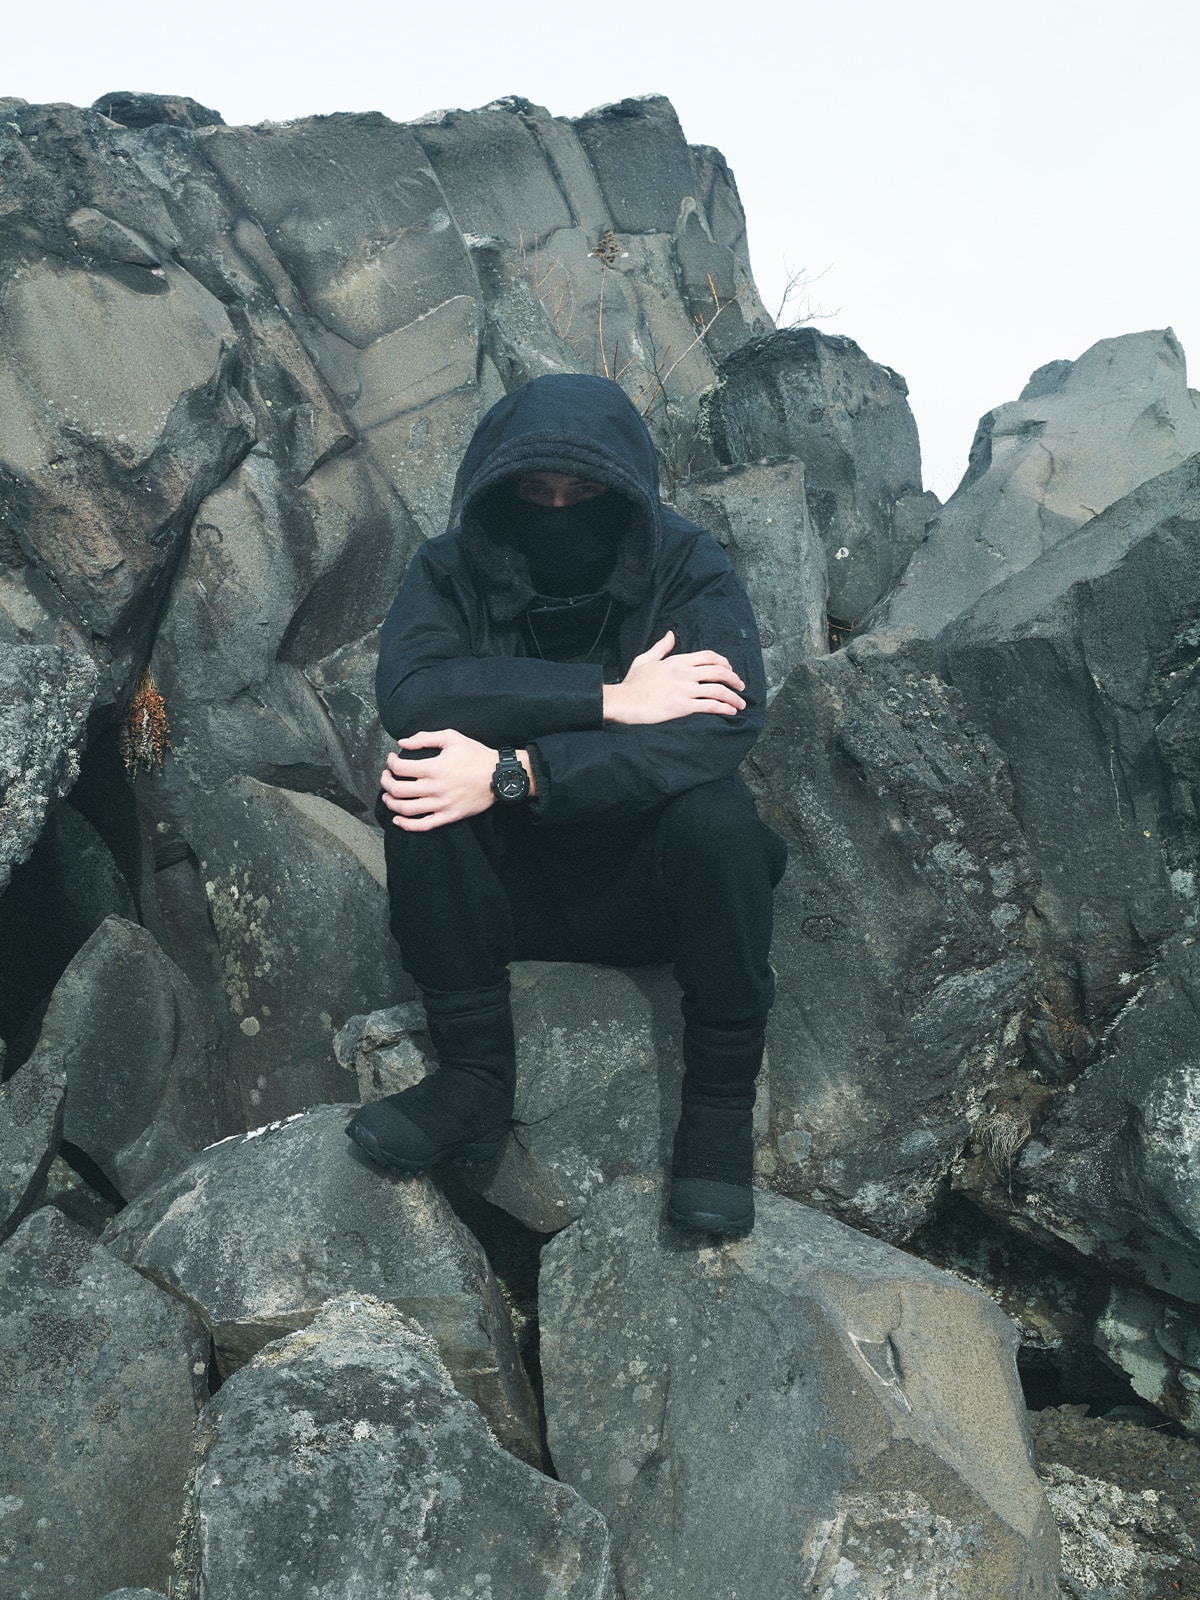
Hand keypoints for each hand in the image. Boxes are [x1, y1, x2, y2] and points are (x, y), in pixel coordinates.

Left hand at [380, 730, 524, 832]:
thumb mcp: (452, 738)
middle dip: (385, 782)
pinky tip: (398, 821)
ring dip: (391, 803)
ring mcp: (440, 805)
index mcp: (433, 768)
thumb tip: (403, 742)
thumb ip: (425, 738)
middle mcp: (434, 788)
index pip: (399, 768)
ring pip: (405, 809)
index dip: (390, 763)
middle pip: (397, 790)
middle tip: (386, 776)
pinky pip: (423, 825)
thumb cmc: (476, 755)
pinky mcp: (448, 816)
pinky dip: (406, 825)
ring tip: (388, 797)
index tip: (392, 760)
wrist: (498, 776)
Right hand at [602, 631, 745, 724]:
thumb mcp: (645, 659)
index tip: (730, 670)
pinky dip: (724, 708)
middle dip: (734, 679)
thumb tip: (670, 635)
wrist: (623, 701)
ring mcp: (684, 689)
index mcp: (677, 661)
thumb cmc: (632, 683)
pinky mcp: (682, 706)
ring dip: (733, 697)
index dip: (724, 662)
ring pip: (718, 690)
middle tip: (741, 687)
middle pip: (719, 671)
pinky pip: (710, 706)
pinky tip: (730, 712)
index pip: (709, 656)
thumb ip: (661, 647)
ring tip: (740, 704)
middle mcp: (684, 673)